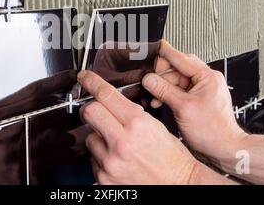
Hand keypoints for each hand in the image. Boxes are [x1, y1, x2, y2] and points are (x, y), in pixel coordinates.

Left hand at [77, 71, 201, 184]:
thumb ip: (131, 114)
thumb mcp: (156, 127)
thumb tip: (110, 103)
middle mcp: (122, 143)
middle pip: (89, 112)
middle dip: (92, 109)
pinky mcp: (104, 178)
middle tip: (98, 112)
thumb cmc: (172, 159)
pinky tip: (119, 160)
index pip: (106, 95)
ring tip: (118, 145)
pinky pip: (93, 159)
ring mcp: (111, 162)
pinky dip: (102, 157)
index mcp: (137, 124)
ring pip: (90, 137)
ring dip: (99, 137)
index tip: (85, 78)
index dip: (92, 82)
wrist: (178, 185)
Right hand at [142, 41, 247, 164]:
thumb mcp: (182, 108)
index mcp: (207, 76)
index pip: (181, 58)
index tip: (153, 47)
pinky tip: (161, 100)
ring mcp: (204, 88)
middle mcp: (207, 79)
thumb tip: (149, 79)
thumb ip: (163, 90)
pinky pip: (181, 89)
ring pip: (177, 79)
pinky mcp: (199, 97)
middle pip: (178, 68)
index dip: (165, 53)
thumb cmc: (213, 131)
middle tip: (149, 80)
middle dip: (162, 75)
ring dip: (164, 86)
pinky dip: (170, 94)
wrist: (224, 148)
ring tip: (154, 96)